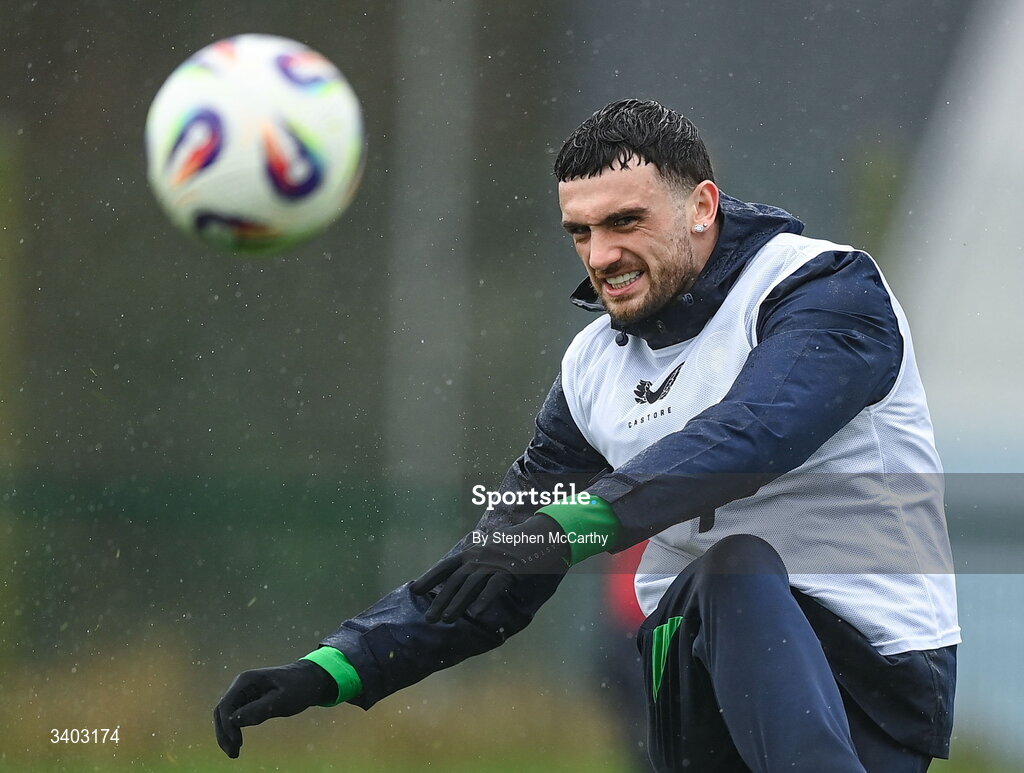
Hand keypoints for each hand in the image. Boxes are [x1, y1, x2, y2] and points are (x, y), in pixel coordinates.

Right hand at [213, 660, 336, 757]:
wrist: (310, 680)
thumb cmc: (299, 687)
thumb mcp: (282, 699)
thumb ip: (259, 709)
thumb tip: (233, 721)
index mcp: (246, 680)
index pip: (226, 704)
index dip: (226, 725)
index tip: (236, 743)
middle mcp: (242, 686)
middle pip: (222, 711)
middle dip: (224, 733)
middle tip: (233, 753)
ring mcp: (244, 693)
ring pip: (226, 716)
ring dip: (227, 735)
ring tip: (234, 754)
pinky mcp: (249, 701)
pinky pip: (235, 717)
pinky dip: (234, 731)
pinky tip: (238, 744)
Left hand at [411, 514, 570, 622]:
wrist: (546, 532)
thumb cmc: (519, 543)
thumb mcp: (493, 548)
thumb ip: (479, 561)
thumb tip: (465, 578)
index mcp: (474, 550)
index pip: (447, 565)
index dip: (430, 578)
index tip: (415, 591)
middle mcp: (480, 555)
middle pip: (455, 579)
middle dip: (440, 599)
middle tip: (428, 619)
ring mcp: (495, 561)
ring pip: (471, 584)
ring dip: (457, 603)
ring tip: (446, 620)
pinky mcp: (512, 569)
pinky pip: (495, 586)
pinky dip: (484, 599)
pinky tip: (475, 613)